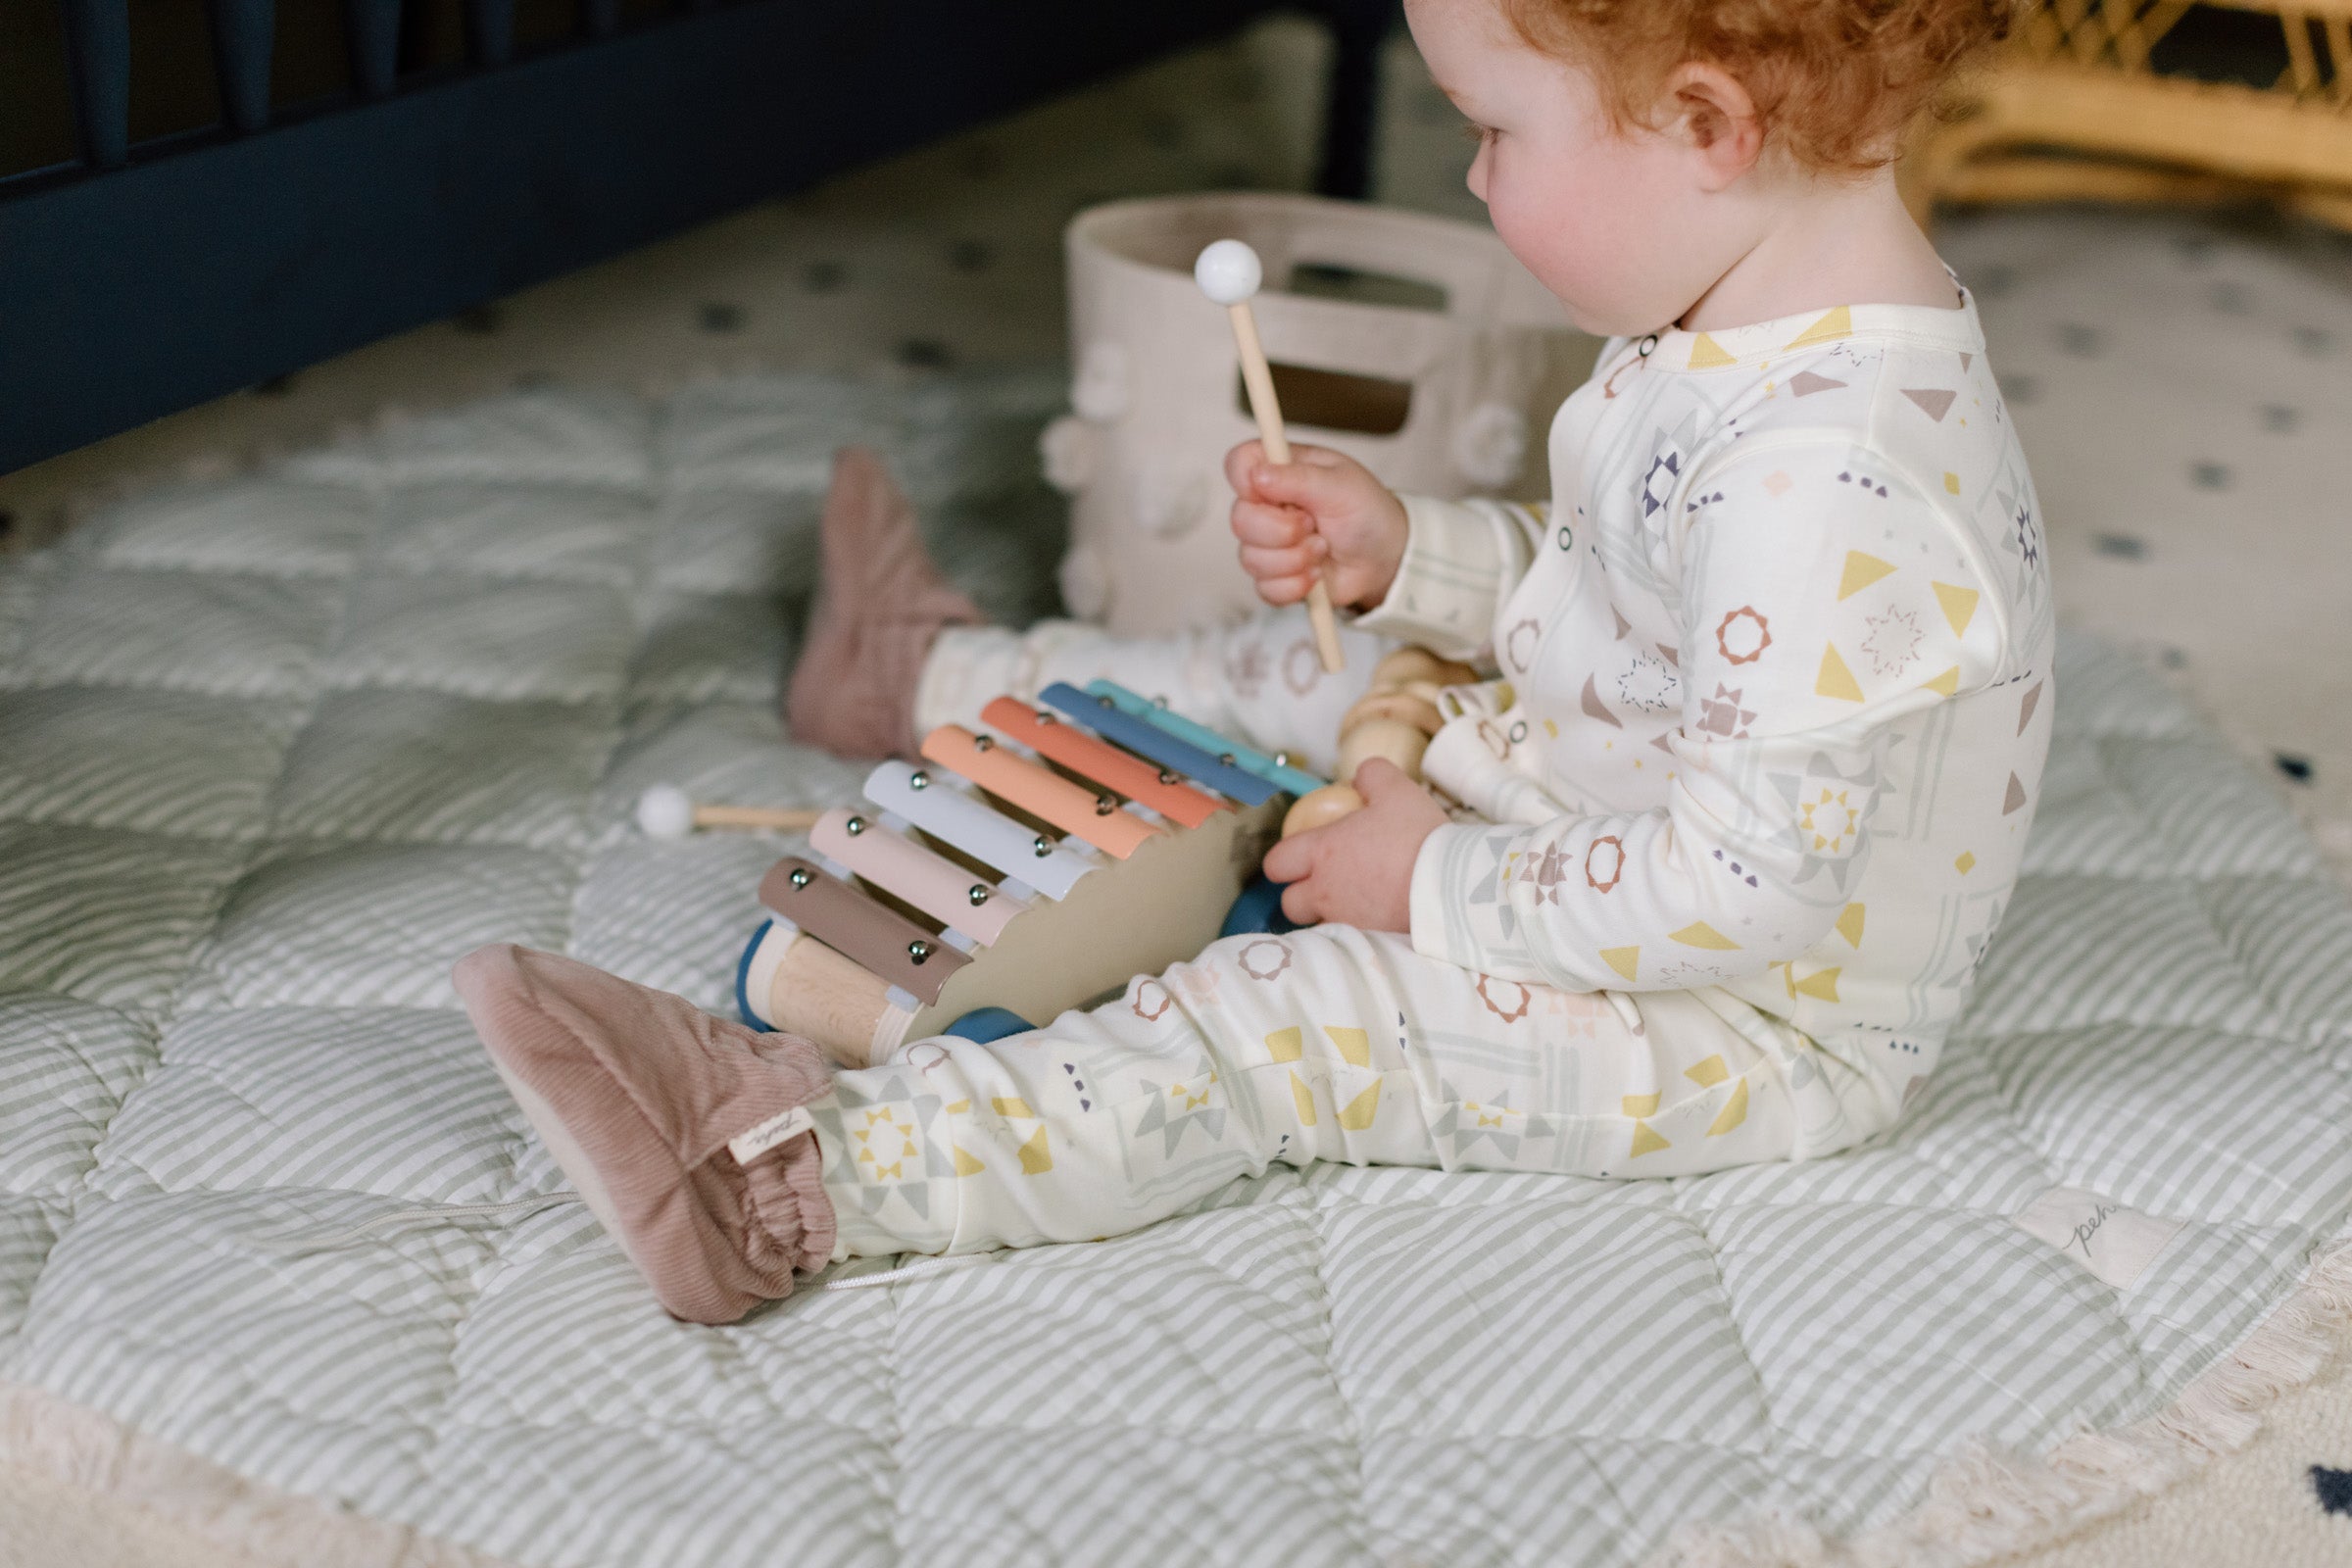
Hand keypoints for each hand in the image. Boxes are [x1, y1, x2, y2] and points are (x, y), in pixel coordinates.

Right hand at [1224, 440, 1407, 611]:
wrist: (1384, 557)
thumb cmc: (1366, 512)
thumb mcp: (1340, 485)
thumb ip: (1298, 478)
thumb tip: (1257, 474)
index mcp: (1280, 471)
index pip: (1238, 464)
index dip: (1244, 479)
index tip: (1268, 491)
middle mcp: (1267, 506)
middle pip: (1239, 520)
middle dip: (1281, 531)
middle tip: (1313, 526)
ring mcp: (1267, 543)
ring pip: (1250, 559)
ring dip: (1294, 559)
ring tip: (1322, 549)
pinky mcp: (1274, 576)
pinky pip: (1264, 588)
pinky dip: (1295, 585)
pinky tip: (1316, 574)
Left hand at [1262, 760, 1445, 931]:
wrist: (1449, 885)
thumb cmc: (1417, 836)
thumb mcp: (1396, 790)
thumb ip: (1372, 776)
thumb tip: (1361, 777)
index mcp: (1322, 853)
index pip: (1276, 863)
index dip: (1284, 861)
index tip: (1301, 857)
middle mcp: (1324, 892)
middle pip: (1290, 903)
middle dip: (1300, 895)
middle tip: (1325, 882)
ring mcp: (1344, 921)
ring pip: (1318, 925)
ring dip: (1328, 915)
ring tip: (1354, 901)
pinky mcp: (1368, 942)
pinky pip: (1350, 939)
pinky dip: (1357, 930)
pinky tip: (1378, 916)